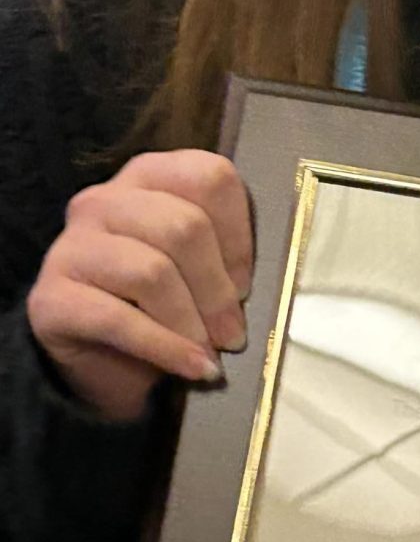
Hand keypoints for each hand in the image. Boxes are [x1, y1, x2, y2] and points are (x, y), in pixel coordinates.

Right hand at [27, 151, 252, 421]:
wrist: (100, 357)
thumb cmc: (160, 301)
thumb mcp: (197, 264)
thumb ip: (224, 253)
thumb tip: (249, 285)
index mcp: (150, 174)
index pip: (209, 178)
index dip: (239, 234)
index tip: (247, 282)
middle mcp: (105, 200)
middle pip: (184, 226)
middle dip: (217, 288)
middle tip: (234, 331)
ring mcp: (71, 246)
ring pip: (152, 272)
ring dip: (192, 321)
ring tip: (211, 350)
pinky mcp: (49, 298)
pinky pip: (118, 321)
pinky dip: (166, 348)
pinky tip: (193, 367)